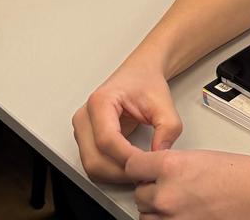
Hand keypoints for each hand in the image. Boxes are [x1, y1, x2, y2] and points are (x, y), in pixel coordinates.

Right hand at [74, 60, 183, 184]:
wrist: (139, 74)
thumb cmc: (145, 82)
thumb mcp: (163, 102)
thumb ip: (167, 128)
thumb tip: (159, 154)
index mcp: (100, 102)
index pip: (107, 140)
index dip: (127, 157)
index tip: (146, 164)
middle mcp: (85, 116)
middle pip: (95, 159)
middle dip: (122, 171)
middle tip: (146, 172)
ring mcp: (82, 130)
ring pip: (92, 166)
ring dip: (116, 174)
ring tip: (140, 169)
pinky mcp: (86, 140)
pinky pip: (95, 164)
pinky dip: (112, 171)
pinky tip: (131, 166)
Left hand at [126, 147, 249, 219]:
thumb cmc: (243, 177)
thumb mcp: (202, 157)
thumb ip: (174, 165)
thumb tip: (159, 173)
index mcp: (172, 167)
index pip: (133, 167)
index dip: (140, 168)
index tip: (143, 170)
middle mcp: (167, 195)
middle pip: (139, 194)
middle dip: (152, 191)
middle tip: (171, 187)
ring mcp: (173, 219)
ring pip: (147, 216)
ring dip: (158, 210)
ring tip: (181, 203)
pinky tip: (185, 213)